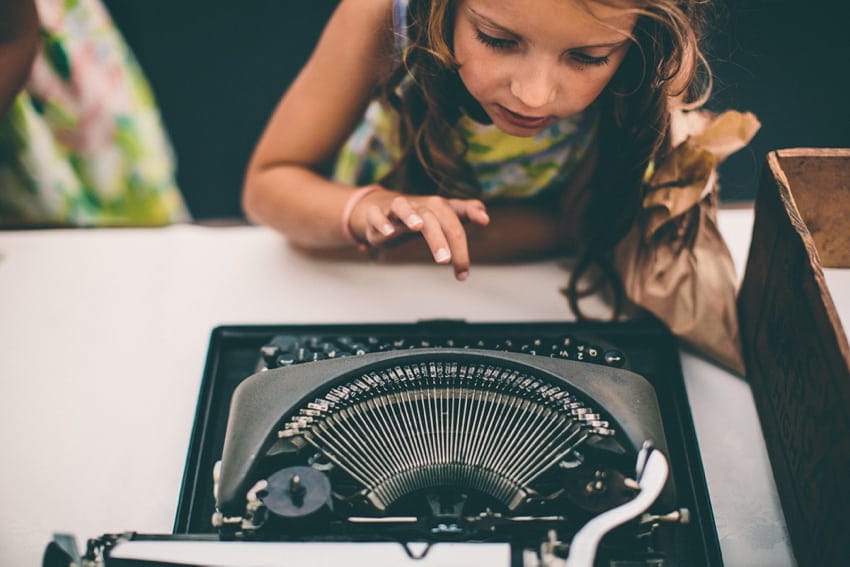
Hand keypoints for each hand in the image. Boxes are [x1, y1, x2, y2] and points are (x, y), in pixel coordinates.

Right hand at [348, 186, 489, 279]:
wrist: (382, 209)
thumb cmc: (419, 216)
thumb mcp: (442, 215)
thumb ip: (465, 214)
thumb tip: (485, 216)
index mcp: (436, 207)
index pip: (454, 217)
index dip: (469, 219)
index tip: (484, 222)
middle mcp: (418, 205)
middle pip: (432, 217)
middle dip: (440, 237)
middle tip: (445, 261)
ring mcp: (396, 210)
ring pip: (403, 208)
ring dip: (410, 215)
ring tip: (417, 227)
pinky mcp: (375, 216)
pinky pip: (376, 215)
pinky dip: (381, 222)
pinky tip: (388, 232)